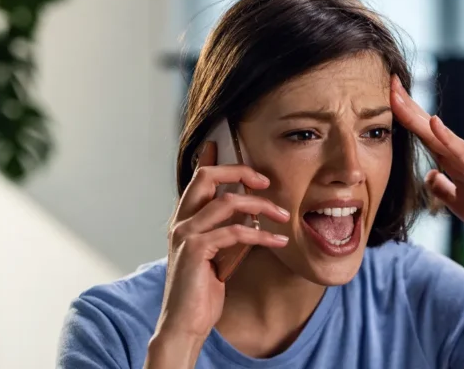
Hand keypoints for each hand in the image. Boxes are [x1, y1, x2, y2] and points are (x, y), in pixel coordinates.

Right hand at [152, 142, 290, 343]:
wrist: (186, 322)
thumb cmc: (204, 288)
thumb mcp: (221, 252)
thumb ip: (231, 229)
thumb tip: (253, 210)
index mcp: (185, 219)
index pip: (196, 179)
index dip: (209, 158)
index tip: (220, 142)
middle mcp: (181, 221)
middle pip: (206, 177)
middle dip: (238, 171)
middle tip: (265, 180)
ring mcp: (185, 233)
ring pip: (226, 201)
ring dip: (260, 205)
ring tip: (282, 215)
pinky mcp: (194, 250)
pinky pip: (234, 231)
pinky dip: (260, 234)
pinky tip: (278, 240)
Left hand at [390, 76, 463, 244]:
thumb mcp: (457, 202)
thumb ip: (442, 187)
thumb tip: (429, 175)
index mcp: (454, 159)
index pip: (424, 133)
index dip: (405, 115)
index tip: (387, 96)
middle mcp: (461, 153)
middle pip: (427, 126)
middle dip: (407, 105)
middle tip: (389, 81)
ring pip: (437, 134)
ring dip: (417, 115)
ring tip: (398, 96)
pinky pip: (460, 152)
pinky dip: (446, 136)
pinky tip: (433, 122)